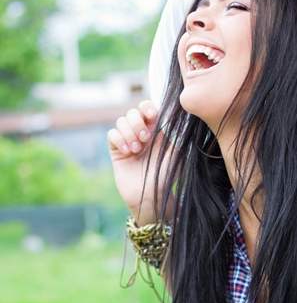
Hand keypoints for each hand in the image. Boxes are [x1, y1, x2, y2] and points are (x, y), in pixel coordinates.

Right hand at [107, 100, 174, 219]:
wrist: (152, 195)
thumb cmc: (166, 176)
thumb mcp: (176, 154)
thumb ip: (177, 135)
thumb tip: (179, 118)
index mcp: (156, 131)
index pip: (148, 109)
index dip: (147, 107)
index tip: (152, 116)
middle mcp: (141, 133)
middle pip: (133, 112)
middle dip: (137, 123)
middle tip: (145, 139)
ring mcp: (128, 141)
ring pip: (121, 121)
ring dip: (129, 132)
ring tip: (137, 149)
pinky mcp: (116, 151)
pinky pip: (112, 134)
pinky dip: (119, 140)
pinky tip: (127, 152)